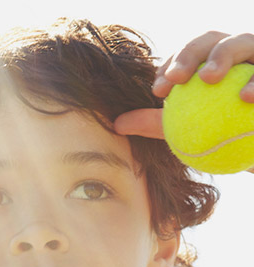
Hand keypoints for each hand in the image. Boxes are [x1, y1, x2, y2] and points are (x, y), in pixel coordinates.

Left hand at [114, 32, 253, 139]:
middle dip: (192, 52)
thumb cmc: (218, 135)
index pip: (188, 53)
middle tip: (176, 78)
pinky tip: (246, 98)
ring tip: (208, 77)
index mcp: (211, 61)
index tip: (158, 90)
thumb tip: (116, 124)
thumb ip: (153, 123)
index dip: (171, 64)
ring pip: (246, 42)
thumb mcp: (184, 129)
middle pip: (213, 39)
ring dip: (225, 55)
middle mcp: (237, 53)